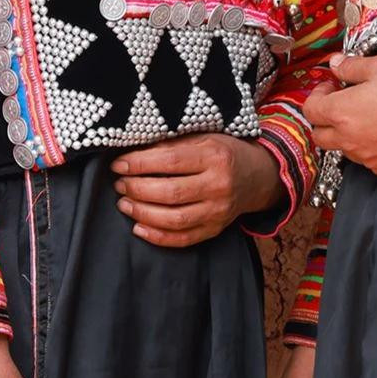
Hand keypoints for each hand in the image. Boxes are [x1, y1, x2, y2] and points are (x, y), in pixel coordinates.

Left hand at [113, 135, 281, 247]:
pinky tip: (139, 227)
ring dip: (142, 213)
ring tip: (124, 204)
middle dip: (137, 189)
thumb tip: (133, 153)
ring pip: (174, 219)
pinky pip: (183, 239)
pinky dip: (157, 236)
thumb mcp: (203, 138)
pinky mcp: (215, 229)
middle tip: (120, 185)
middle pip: (169, 192)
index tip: (119, 165)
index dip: (139, 164)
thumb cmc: (224, 152)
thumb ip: (173, 145)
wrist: (257, 177)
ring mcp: (218, 211)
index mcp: (215, 156)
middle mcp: (219, 186)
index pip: (169, 161)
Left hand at [305, 54, 376, 176]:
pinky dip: (367, 146)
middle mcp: (347, 139)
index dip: (317, 95)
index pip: (310, 110)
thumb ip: (351, 66)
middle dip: (325, 119)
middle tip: (342, 103)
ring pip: (342, 148)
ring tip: (367, 116)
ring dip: (346, 133)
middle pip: (319, 135)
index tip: (332, 86)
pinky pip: (366, 159)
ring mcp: (365, 157)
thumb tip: (336, 64)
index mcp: (340, 112)